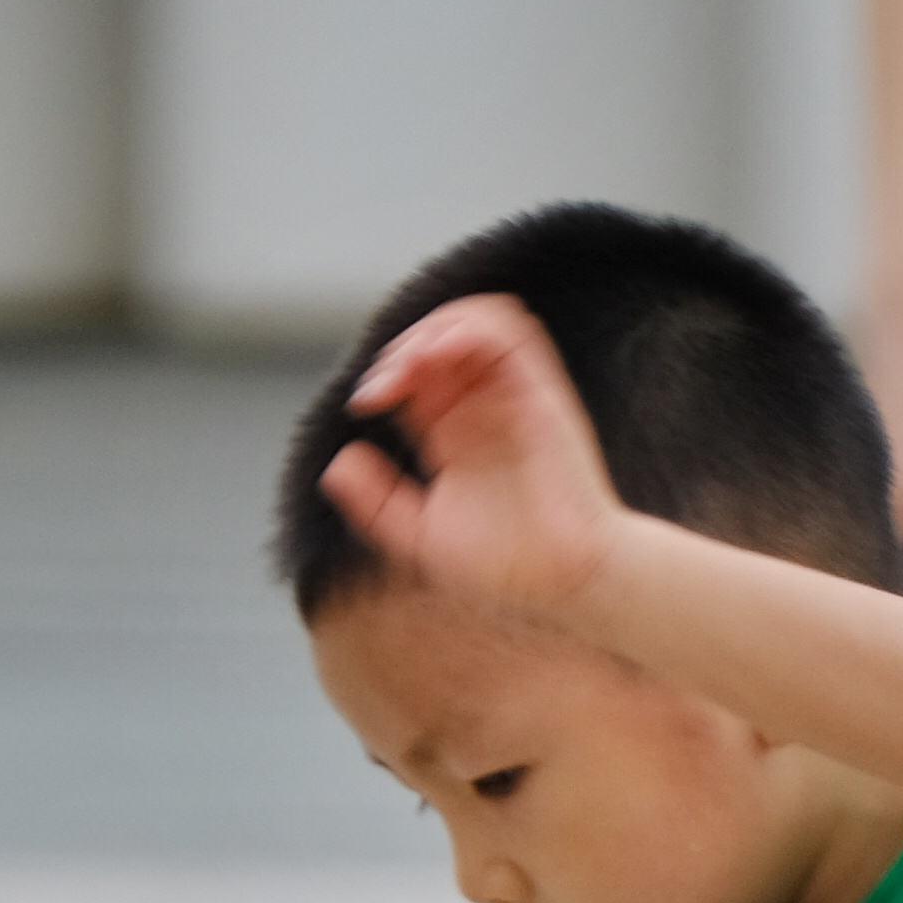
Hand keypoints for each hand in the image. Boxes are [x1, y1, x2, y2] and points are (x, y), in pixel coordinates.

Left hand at [320, 294, 624, 614]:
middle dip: (403, 347)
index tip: (365, 403)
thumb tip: (336, 462)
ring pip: (477, 321)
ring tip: (413, 363)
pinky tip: (442, 355)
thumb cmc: (506, 567)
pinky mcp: (543, 392)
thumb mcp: (420, 537)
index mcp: (455, 431)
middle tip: (383, 385)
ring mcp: (515, 395)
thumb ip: (376, 502)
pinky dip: (473, 328)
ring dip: (437, 328)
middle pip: (440, 337)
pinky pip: (513, 333)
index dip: (385, 372)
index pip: (415, 372)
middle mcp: (484, 406)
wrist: (566, 582)